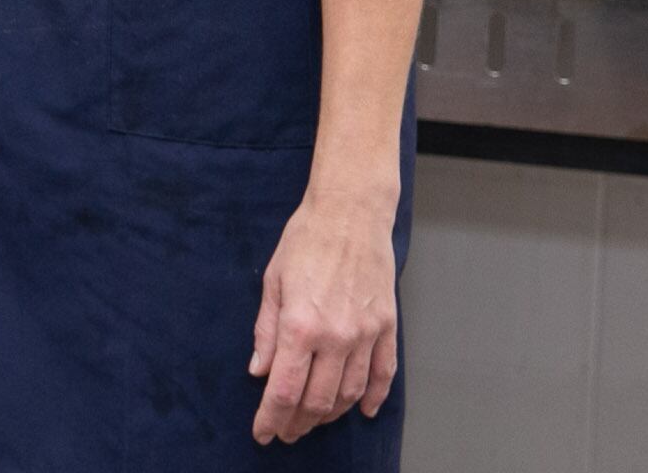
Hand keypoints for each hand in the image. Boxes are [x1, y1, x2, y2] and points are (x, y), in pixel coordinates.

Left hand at [249, 184, 400, 445]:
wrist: (350, 214)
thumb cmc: (305, 241)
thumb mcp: (272, 282)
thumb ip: (266, 332)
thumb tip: (259, 370)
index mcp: (300, 325)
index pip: (284, 389)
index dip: (272, 417)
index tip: (263, 433)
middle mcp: (336, 336)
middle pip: (318, 400)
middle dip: (298, 422)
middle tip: (286, 430)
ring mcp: (366, 334)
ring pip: (350, 394)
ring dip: (330, 414)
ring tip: (313, 421)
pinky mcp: (388, 327)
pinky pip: (383, 374)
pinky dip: (374, 398)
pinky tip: (364, 411)